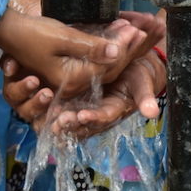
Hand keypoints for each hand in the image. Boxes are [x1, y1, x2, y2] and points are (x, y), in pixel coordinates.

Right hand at [1, 15, 150, 127]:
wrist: (7, 30)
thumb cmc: (31, 33)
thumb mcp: (62, 38)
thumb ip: (90, 46)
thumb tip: (117, 52)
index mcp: (71, 78)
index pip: (107, 65)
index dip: (123, 47)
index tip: (135, 29)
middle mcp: (71, 83)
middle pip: (106, 69)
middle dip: (124, 48)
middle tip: (139, 29)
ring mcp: (68, 78)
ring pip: (100, 66)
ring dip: (115, 47)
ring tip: (129, 30)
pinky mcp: (65, 70)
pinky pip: (90, 63)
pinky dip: (102, 49)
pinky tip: (111, 36)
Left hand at [45, 47, 165, 137]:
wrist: (131, 66)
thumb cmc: (137, 75)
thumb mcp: (142, 83)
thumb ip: (145, 96)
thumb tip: (151, 112)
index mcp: (114, 109)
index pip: (103, 117)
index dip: (93, 117)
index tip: (82, 115)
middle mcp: (98, 112)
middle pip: (83, 122)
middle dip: (71, 123)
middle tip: (58, 122)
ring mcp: (86, 106)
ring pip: (69, 118)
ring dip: (58, 119)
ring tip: (47, 118)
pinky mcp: (75, 99)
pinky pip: (60, 107)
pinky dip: (49, 107)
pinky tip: (38, 104)